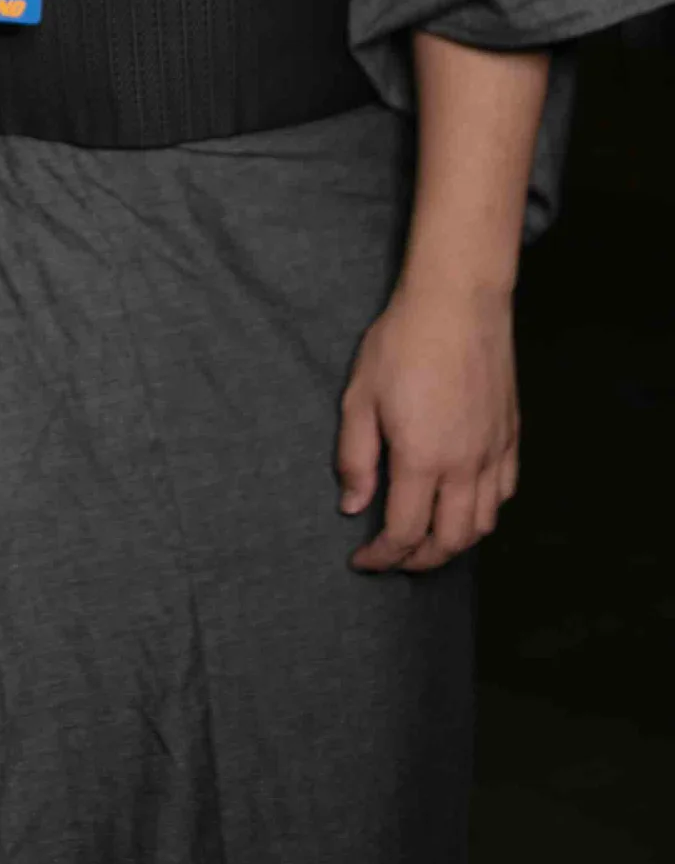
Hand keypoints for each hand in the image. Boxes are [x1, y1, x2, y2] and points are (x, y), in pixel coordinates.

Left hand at [336, 284, 518, 571]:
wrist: (458, 302)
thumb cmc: (402, 342)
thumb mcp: (359, 396)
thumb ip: (356, 457)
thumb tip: (352, 506)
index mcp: (423, 459)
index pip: (405, 532)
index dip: (381, 556)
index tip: (362, 560)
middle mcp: (465, 465)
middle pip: (450, 541)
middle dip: (419, 561)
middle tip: (393, 558)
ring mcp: (494, 452)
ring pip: (484, 524)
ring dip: (455, 543)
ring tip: (427, 539)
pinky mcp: (510, 435)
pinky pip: (505, 492)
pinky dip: (486, 512)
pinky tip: (465, 504)